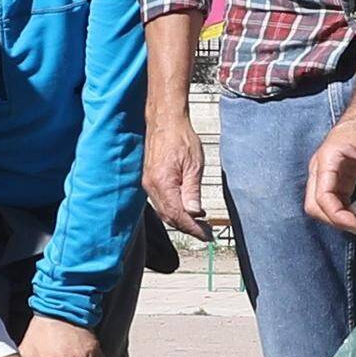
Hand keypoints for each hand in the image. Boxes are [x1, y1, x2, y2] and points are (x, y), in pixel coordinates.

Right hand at [142, 110, 210, 236]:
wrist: (165, 121)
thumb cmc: (180, 137)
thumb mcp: (194, 165)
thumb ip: (192, 191)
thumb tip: (194, 214)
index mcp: (162, 183)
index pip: (178, 215)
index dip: (193, 228)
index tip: (207, 236)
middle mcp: (151, 186)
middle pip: (169, 218)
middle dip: (188, 227)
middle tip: (206, 232)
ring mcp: (148, 184)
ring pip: (165, 212)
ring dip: (182, 220)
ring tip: (200, 223)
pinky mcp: (150, 180)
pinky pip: (162, 202)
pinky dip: (175, 209)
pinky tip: (188, 209)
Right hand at [302, 97, 355, 230]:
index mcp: (328, 158)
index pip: (322, 196)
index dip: (337, 216)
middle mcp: (320, 167)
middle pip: (314, 205)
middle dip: (334, 221)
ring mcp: (324, 173)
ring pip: (319, 205)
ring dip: (336, 218)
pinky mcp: (333, 177)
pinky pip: (330, 200)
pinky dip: (341, 212)